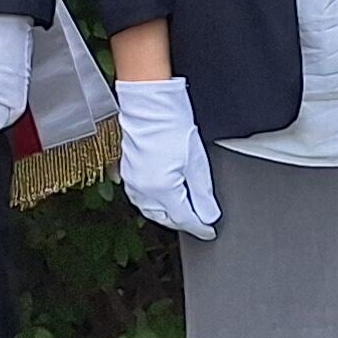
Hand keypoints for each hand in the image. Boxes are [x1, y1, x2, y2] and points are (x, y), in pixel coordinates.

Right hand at [113, 78, 216, 238]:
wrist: (151, 106)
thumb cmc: (172, 125)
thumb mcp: (197, 162)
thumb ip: (202, 194)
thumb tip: (208, 215)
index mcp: (160, 189)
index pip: (183, 219)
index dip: (199, 227)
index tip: (209, 232)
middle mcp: (142, 190)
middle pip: (165, 217)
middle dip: (183, 222)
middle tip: (200, 222)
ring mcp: (132, 181)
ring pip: (151, 210)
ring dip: (168, 214)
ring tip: (184, 212)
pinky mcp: (128, 172)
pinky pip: (141, 198)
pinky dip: (155, 203)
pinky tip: (163, 198)